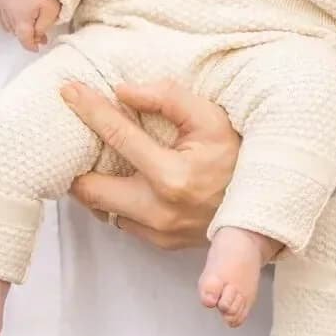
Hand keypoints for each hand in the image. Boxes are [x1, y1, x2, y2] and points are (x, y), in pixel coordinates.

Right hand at [0, 0, 59, 50]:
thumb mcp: (52, 9)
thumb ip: (45, 26)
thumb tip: (39, 36)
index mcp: (20, 18)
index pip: (24, 40)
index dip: (32, 46)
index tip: (38, 47)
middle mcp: (6, 11)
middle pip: (15, 31)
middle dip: (27, 35)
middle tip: (40, 36)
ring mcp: (1, 0)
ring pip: (6, 21)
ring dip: (17, 25)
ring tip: (30, 24)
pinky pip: (1, 8)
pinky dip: (8, 14)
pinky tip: (16, 12)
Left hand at [64, 78, 240, 250]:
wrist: (267, 207)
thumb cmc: (239, 155)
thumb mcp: (212, 118)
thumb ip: (168, 97)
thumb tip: (123, 91)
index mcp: (173, 175)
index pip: (118, 135)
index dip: (89, 109)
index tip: (68, 91)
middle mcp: (160, 210)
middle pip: (89, 189)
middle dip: (77, 164)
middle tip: (75, 141)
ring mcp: (159, 232)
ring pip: (102, 209)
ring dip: (96, 185)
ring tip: (99, 160)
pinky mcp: (160, 244)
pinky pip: (122, 221)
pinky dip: (118, 201)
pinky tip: (127, 182)